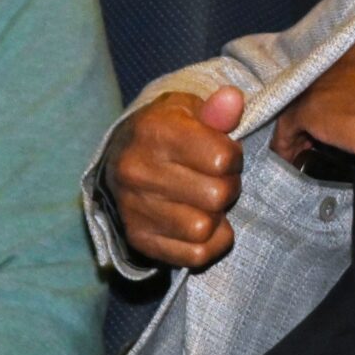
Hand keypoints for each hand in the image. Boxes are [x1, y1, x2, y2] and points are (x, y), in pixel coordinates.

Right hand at [104, 86, 244, 268]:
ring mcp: (134, 208)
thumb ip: (216, 110)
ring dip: (216, 217)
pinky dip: (209, 244)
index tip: (223, 155)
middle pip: (217, 196)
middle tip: (217, 180)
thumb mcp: (189, 110)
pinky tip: (204, 224)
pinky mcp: (138, 238)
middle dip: (228, 187)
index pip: (223, 160)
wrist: (121, 156)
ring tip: (206, 201)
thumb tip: (233, 99)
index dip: (233, 158)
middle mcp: (138, 171)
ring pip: (204, 229)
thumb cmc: (166, 130)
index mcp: (154, 132)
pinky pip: (194, 255)